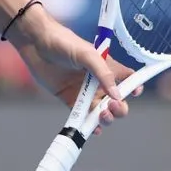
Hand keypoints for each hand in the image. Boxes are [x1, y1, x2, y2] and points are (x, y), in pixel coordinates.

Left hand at [10, 9, 142, 135]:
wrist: (35, 44)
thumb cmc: (63, 42)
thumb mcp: (86, 54)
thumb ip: (103, 73)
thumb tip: (117, 95)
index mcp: (106, 67)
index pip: (127, 79)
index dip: (134, 87)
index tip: (135, 93)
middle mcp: (98, 81)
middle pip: (117, 100)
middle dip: (120, 108)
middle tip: (112, 107)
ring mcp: (84, 92)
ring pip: (102, 111)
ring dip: (106, 118)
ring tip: (102, 116)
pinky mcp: (70, 99)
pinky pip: (83, 116)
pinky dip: (89, 125)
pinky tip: (92, 128)